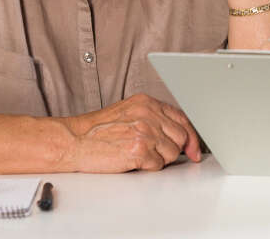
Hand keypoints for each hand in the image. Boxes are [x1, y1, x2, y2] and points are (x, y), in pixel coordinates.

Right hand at [60, 93, 201, 171]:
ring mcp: (145, 132)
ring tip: (138, 154)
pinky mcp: (139, 150)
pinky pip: (158, 165)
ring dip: (159, 159)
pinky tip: (132, 160)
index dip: (191, 136)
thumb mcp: (128, 113)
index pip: (182, 118)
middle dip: (173, 149)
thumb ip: (153, 118)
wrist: (74, 141)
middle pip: (181, 137)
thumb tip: (178, 134)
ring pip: (172, 153)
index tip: (195, 149)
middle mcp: (148, 114)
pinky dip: (148, 167)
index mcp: (147, 103)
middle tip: (155, 153)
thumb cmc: (98, 130)